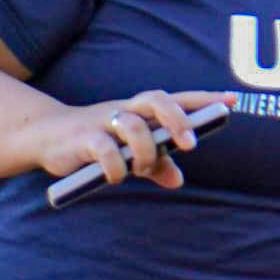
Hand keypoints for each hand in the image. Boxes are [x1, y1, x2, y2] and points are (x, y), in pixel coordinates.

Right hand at [22, 86, 221, 192]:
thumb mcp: (128, 154)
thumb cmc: (94, 143)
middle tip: (190, 145)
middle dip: (177, 119)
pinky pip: (105, 150)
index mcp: (139, 112)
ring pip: (133, 125)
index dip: (204, 100)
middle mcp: (124, 110)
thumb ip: (155, 165)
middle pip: (156, 99)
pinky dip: (115, 168)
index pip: (176, 99)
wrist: (46, 139)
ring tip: (141, 168)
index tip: (232, 101)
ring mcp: (103, 122)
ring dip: (144, 151)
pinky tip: (115, 177)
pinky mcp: (84, 138)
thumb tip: (178, 181)